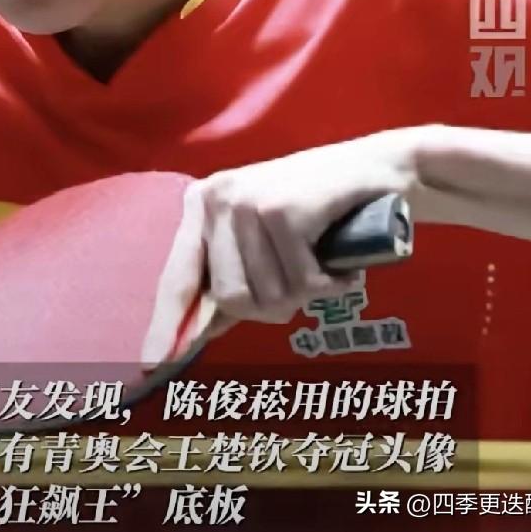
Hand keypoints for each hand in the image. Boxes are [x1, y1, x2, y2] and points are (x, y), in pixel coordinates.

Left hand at [142, 128, 423, 365]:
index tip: (150, 365)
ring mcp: (248, 202)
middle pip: (231, 299)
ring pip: (269, 296)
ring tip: (324, 262)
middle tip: (304, 281)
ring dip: (308, 294)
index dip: (166, 325)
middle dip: (274, 306)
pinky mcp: (282, 210)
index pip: (179, 276)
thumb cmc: (320, 208)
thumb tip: (196, 335)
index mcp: (203, 205)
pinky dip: (332, 284)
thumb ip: (233, 278)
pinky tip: (342, 262)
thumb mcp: (265, 238)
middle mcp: (217, 199)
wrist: (380, 166)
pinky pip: (303, 283)